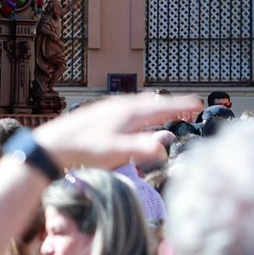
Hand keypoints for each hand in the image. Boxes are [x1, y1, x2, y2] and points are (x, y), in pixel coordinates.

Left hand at [33, 93, 201, 171]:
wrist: (54, 143)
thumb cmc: (84, 149)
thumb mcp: (115, 152)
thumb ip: (140, 149)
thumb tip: (163, 146)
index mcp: (129, 113)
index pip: (162, 106)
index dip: (182, 105)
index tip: (199, 104)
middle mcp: (121, 106)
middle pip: (153, 102)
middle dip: (173, 104)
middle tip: (190, 106)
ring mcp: (110, 108)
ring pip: (140, 103)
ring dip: (157, 105)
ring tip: (168, 108)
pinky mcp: (100, 113)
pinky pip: (128, 106)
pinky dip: (142, 108)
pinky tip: (136, 114)